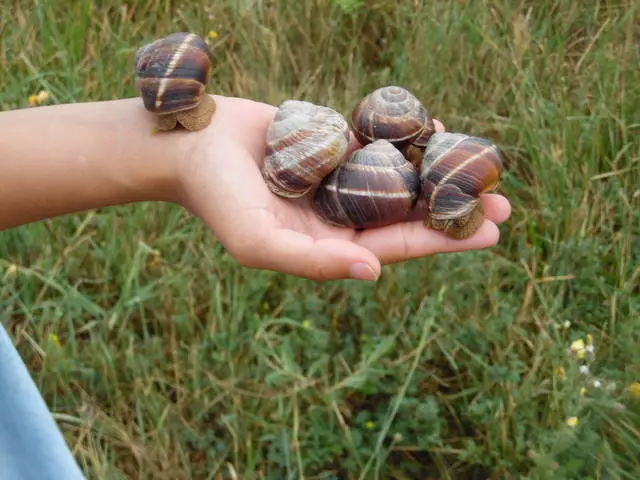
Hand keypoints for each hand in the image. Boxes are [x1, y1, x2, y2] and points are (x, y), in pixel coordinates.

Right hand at [177, 96, 510, 281]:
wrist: (190, 145)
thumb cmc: (217, 197)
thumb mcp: (258, 240)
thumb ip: (312, 262)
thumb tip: (374, 273)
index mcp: (328, 244)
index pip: (394, 246)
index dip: (441, 240)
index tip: (489, 231)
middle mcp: (338, 215)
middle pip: (406, 214)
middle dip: (452, 209)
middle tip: (504, 201)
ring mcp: (337, 178)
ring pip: (398, 177)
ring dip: (437, 172)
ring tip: (481, 164)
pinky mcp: (332, 144)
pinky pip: (377, 142)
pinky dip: (406, 138)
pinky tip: (438, 131)